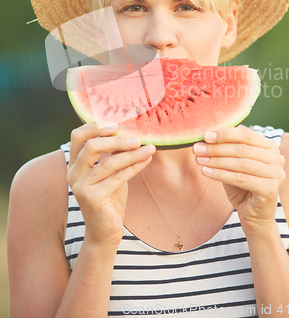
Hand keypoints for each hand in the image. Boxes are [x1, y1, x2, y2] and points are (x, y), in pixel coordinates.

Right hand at [67, 122, 154, 247]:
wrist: (106, 232)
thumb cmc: (110, 199)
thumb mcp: (111, 171)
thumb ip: (113, 153)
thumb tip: (129, 131)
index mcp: (74, 164)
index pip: (78, 136)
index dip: (95, 126)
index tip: (116, 124)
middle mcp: (73, 174)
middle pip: (91, 146)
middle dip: (116, 139)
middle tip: (137, 137)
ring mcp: (80, 186)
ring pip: (107, 162)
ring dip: (131, 153)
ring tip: (149, 147)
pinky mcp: (91, 198)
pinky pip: (117, 177)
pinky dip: (134, 166)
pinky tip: (146, 159)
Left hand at [193, 126, 285, 231]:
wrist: (254, 215)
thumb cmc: (242, 186)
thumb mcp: (232, 163)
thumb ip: (225, 148)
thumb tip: (206, 135)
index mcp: (270, 146)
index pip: (246, 134)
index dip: (224, 133)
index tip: (205, 135)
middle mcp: (277, 158)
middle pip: (242, 148)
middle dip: (216, 148)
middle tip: (197, 148)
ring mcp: (276, 174)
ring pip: (241, 163)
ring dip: (217, 160)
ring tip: (199, 160)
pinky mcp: (270, 189)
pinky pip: (241, 178)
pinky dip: (221, 174)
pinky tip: (206, 171)